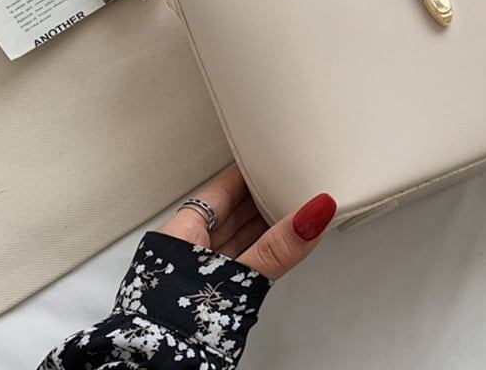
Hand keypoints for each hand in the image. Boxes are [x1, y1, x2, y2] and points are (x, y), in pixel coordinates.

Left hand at [157, 163, 335, 279]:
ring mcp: (194, 273)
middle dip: (259, 198)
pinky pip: (237, 261)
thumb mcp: (238, 278)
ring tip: (289, 212)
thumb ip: (279, 247)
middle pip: (229, 212)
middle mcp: (185, 249)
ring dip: (261, 227)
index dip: (246, 173)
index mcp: (181, 232)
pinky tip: (274, 250)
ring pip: (234, 238)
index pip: (220, 189)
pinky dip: (258, 252)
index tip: (268, 159)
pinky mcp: (204, 296)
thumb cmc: (173, 326)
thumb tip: (312, 214)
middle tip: (288, 182)